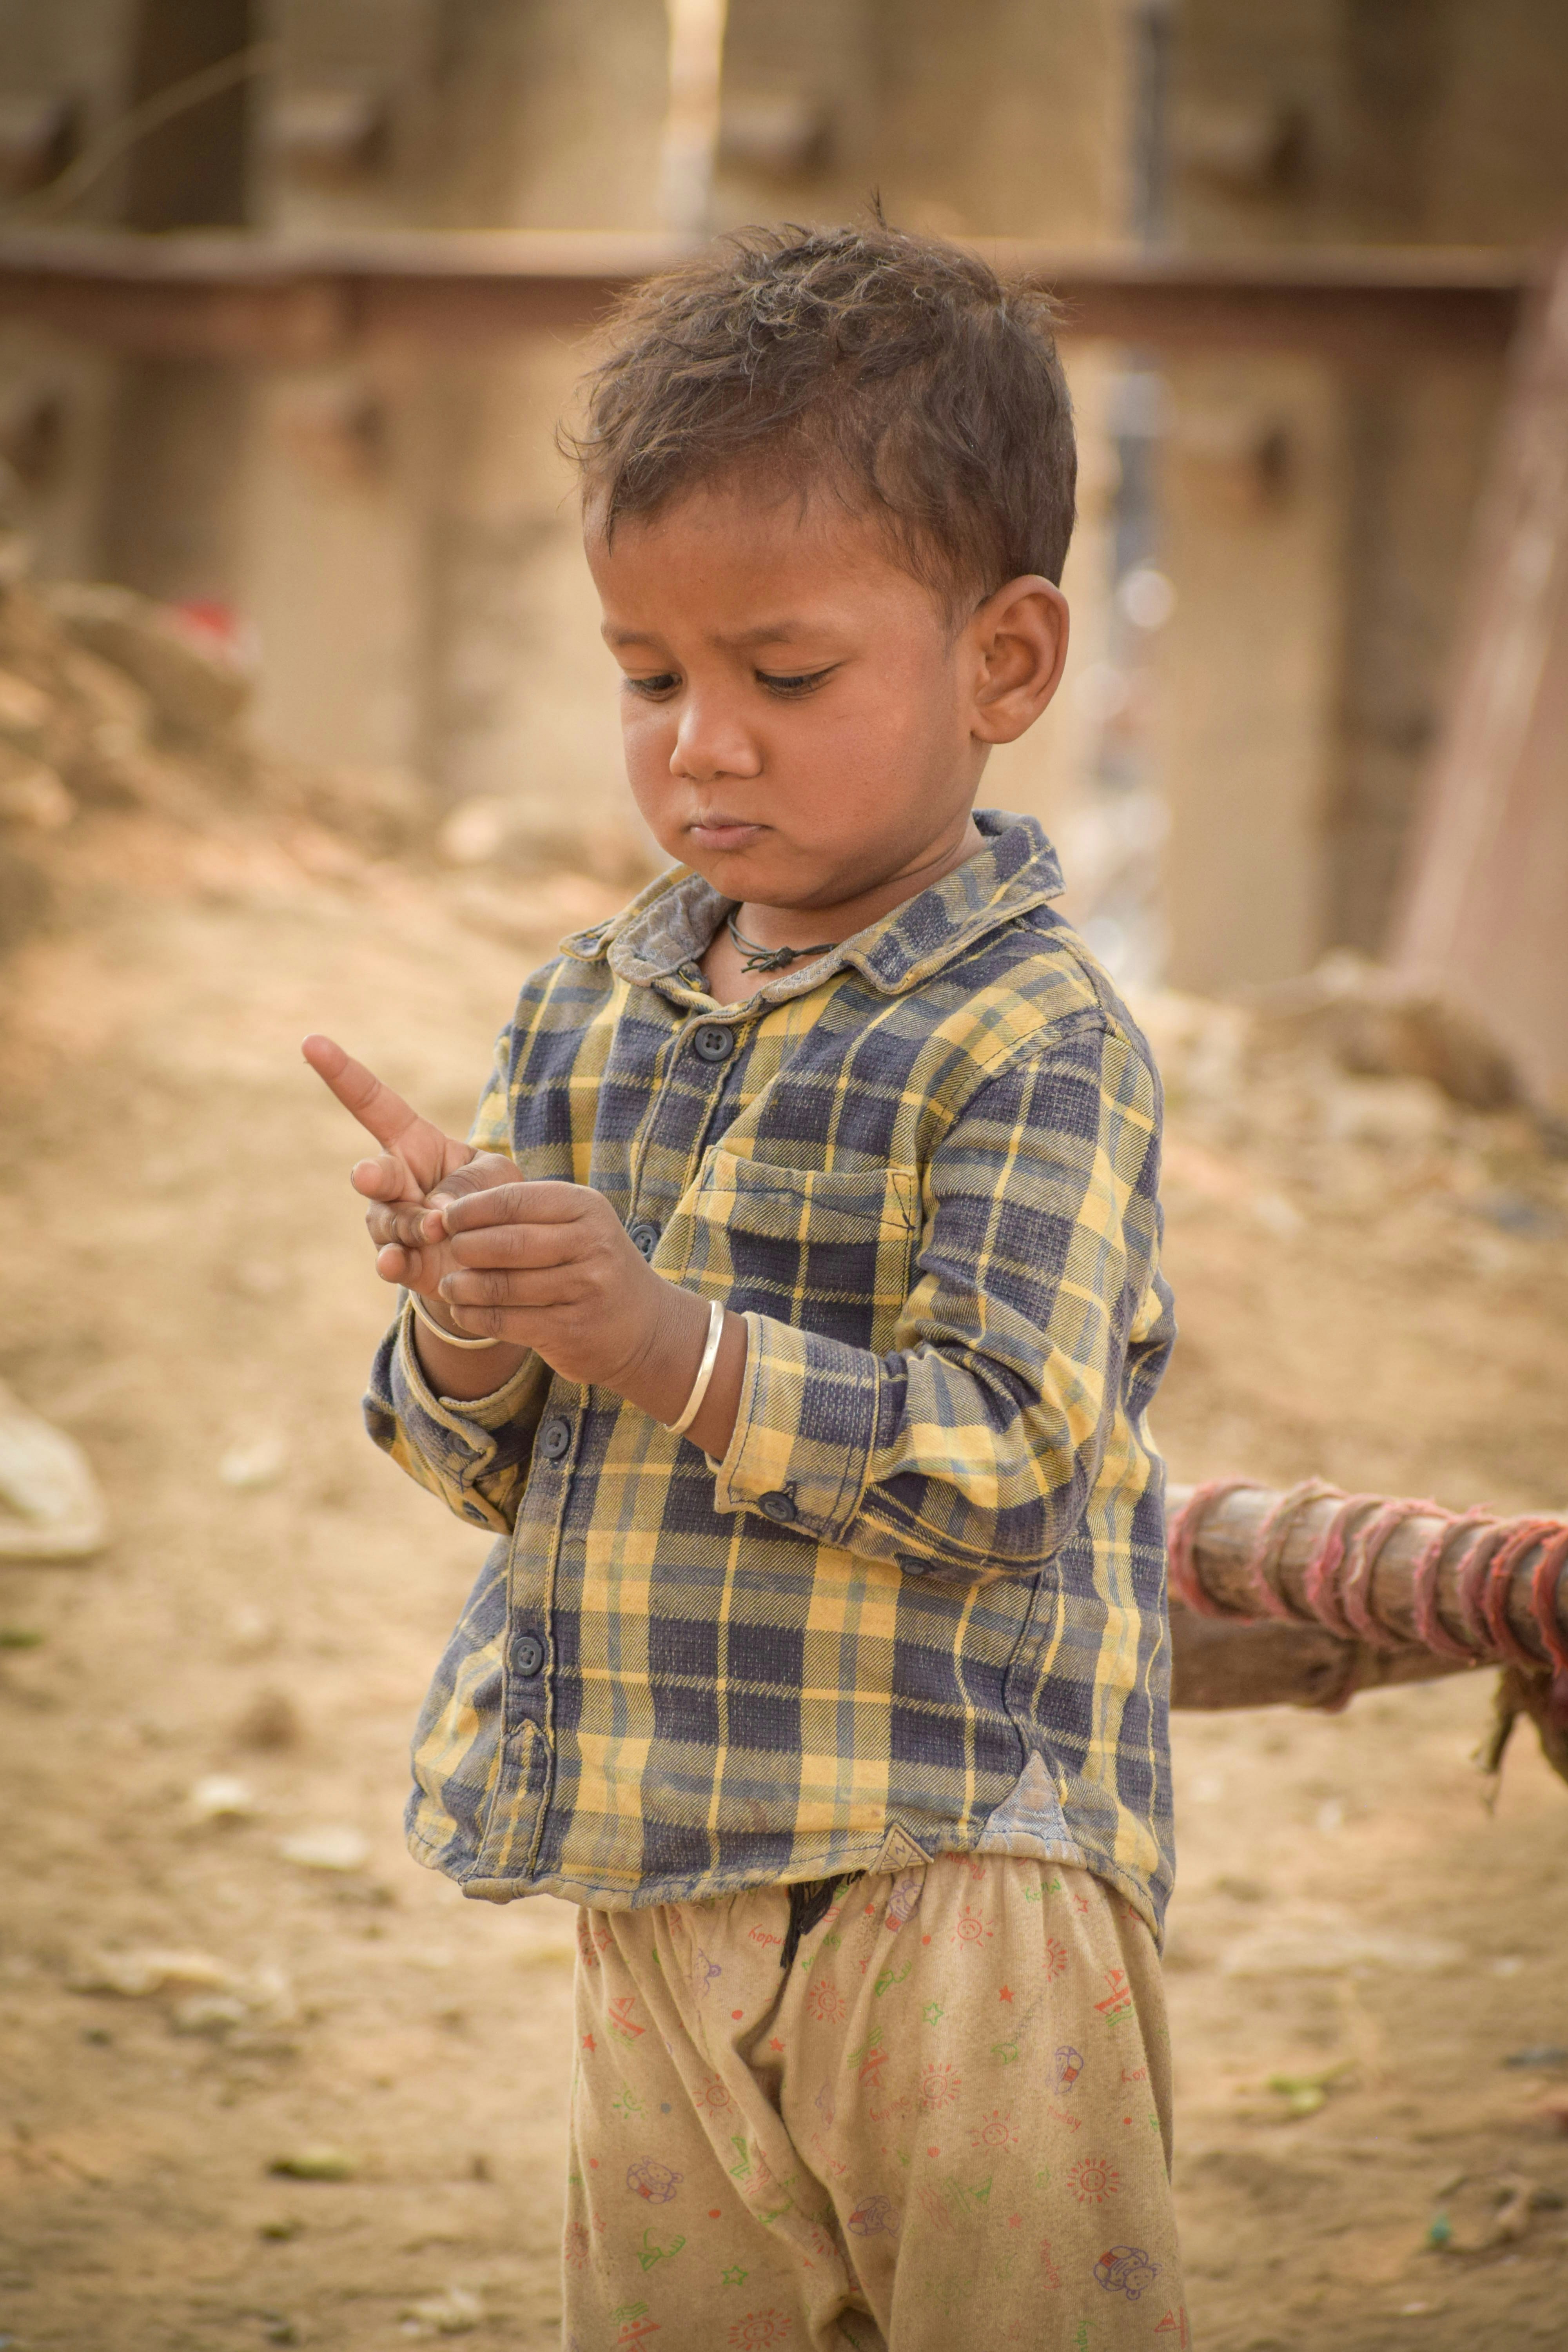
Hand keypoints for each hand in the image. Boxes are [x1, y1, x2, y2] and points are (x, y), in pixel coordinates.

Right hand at [302, 1032, 513, 1298]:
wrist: (503, 1258)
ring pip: (386, 1220)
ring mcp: (393, 1223)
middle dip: (371, 1174)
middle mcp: (395, 1181)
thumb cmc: (497, 1202)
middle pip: (372, 1172)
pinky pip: (389, 1261)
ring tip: (436, 1229)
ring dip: (410, 1224)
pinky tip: (394, 1263)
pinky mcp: (402, 1262)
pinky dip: (393, 1263)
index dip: (343, 1074)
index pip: (374, 1103)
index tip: (312, 1041)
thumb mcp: (498, 1179)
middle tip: (371, 1176)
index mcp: (416, 1143)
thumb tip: (436, 1213)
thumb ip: (471, 1185)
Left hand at [433, 1180, 695, 1401]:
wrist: (645, 1327)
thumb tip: (446, 1211)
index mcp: (586, 1207)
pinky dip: (475, 1318)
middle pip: (508, 1243)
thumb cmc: (591, 1266)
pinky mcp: (572, 1330)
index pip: (515, 1200)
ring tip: (449, 1287)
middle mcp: (592, 1244)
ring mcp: (585, 1289)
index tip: (444, 1218)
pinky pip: (507, 1322)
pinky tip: (462, 1313)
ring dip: (464, 1287)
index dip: (471, 1209)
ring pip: (503, 1286)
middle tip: (446, 1252)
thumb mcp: (573, 1226)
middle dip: (466, 1247)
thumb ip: (523, 1216)